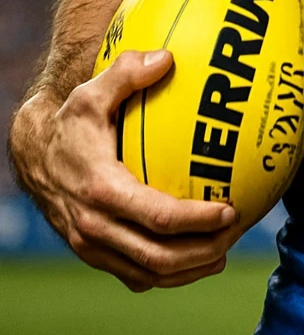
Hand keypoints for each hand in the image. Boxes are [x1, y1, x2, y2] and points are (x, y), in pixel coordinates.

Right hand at [11, 49, 239, 291]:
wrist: (34, 159)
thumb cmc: (71, 123)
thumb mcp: (92, 93)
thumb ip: (126, 73)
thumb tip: (167, 58)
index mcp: (100, 190)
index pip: (157, 216)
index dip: (197, 220)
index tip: (231, 210)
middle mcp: (95, 226)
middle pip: (158, 257)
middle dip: (203, 251)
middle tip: (237, 233)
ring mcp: (93, 247)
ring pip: (149, 274)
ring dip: (190, 269)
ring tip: (224, 251)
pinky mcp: (95, 256)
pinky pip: (137, 276)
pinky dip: (169, 275)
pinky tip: (197, 259)